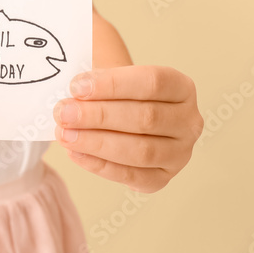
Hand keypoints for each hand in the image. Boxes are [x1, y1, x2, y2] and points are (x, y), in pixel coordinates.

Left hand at [53, 65, 202, 192]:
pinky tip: (75, 153)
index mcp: (182, 87)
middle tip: (64, 113)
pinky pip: (132, 176)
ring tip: (65, 134)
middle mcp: (189, 122)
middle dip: (99, 116)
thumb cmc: (116, 92)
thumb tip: (74, 90)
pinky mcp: (162, 178)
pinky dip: (100, 165)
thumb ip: (97, 79)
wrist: (123, 114)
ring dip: (97, 143)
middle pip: (146, 117)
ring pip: (140, 150)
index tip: (76, 86)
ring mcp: (179, 154)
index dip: (113, 84)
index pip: (152, 82)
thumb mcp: (111, 74)